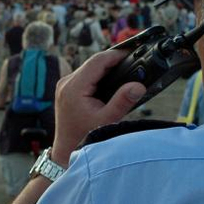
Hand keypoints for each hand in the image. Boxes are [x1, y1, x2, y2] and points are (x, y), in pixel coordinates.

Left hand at [51, 50, 144, 166]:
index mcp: (74, 87)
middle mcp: (66, 82)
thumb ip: (123, 102)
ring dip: (106, 68)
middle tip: (132, 62)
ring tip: (124, 69)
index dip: (116, 55)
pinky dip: (99, 75)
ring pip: (89, 67)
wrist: (66, 149)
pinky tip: (111, 80)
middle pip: (93, 62)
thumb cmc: (84, 137)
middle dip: (113, 61)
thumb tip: (139, 86)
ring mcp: (65, 85)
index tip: (132, 53)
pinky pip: (85, 75)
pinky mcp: (67, 89)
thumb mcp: (107, 120)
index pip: (97, 61)